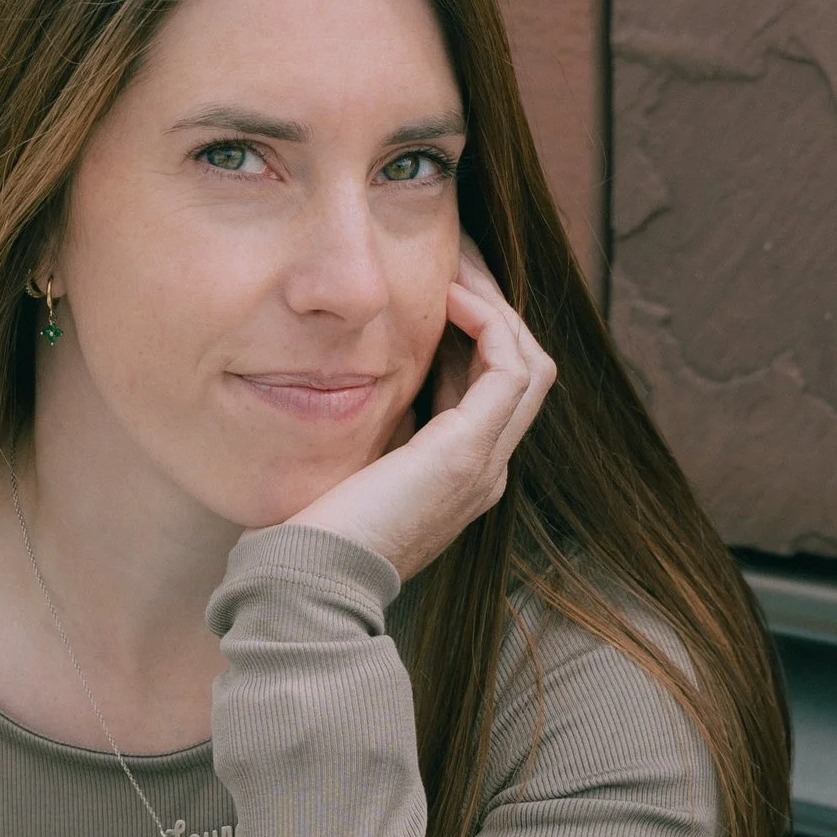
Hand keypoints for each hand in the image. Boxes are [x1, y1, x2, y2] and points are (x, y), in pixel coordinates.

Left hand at [280, 238, 555, 578]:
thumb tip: (356, 374)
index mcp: (459, 473)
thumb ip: (371, 424)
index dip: (474, 330)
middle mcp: (485, 469)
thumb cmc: (310, 530)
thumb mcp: (349, 462)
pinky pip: (510, 366)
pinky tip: (449, 296)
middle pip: (521, 366)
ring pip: (527, 360)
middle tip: (457, 256)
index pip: (493, 386)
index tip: (439, 285)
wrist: (309, 580)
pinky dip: (488, 322)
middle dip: (493, 305)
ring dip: (496, 303)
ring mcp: (485, 464)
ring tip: (456, 264)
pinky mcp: (468, 454)